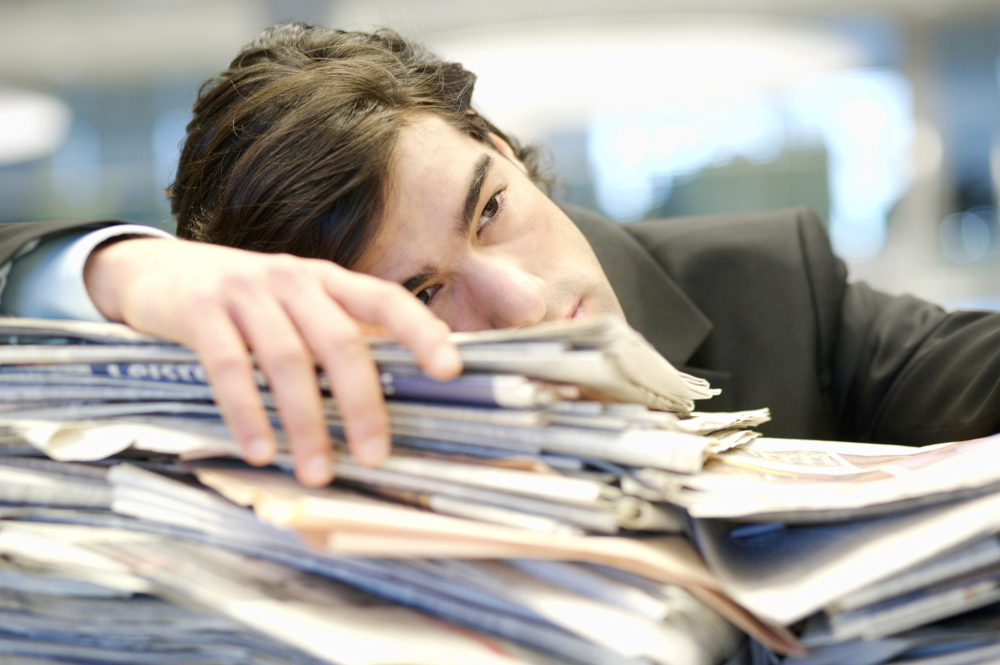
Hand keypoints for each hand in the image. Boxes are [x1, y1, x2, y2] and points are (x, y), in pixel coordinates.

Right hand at [83, 237, 460, 485]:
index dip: (420, 332)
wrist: (154, 270)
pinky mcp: (201, 311)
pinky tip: (260, 451)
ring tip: (316, 474)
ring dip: (305, 422)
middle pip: (340, 341)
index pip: (385, 300)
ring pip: (288, 360)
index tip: (451, 371)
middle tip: (374, 457)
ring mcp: (246, 292)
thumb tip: (402, 380)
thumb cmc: (244, 301)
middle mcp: (293, 279)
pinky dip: (246, 413)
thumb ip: (340, 333)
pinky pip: (229, 367)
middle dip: (361, 403)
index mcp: (328, 280)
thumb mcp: (297, 305)